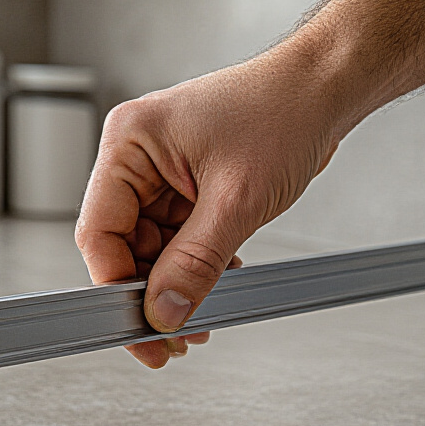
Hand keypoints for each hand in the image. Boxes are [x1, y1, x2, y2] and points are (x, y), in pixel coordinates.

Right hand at [75, 47, 344, 367]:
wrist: (324, 89)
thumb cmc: (282, 112)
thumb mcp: (236, 200)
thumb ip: (195, 263)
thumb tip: (163, 312)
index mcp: (129, 142)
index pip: (100, 232)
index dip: (116, 287)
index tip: (138, 328)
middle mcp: (137, 156)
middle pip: (123, 245)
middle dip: (151, 291)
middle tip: (176, 337)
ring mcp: (162, 170)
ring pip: (152, 248)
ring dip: (176, 283)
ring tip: (202, 315)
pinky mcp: (187, 183)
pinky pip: (178, 237)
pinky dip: (195, 264)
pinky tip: (219, 280)